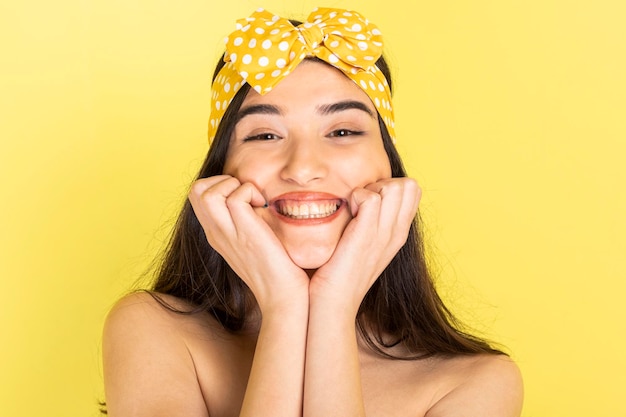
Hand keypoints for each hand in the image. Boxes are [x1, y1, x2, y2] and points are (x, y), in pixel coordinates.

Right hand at [188, 175, 308, 312]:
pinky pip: (236, 197)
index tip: (243, 195)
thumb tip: (253, 200)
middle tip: (246, 194)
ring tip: (254, 200)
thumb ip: (244, 222)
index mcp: (216, 233)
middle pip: (195, 190)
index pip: (198, 195)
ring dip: (234, 185)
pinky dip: (251, 193)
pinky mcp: (245, 233)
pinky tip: (264, 208)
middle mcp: (216, 233)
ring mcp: (228, 233)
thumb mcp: (250, 242)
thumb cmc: (275, 269)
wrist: (281, 296)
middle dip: (222, 179)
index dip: (219, 183)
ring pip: (206, 192)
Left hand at [310, 177, 420, 313]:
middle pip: (409, 185)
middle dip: (382, 182)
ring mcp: (383, 235)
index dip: (389, 185)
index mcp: (398, 234)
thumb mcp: (363, 246)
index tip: (367, 200)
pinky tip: (345, 211)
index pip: (412, 191)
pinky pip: (371, 199)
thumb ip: (369, 223)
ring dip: (369, 188)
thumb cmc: (339, 273)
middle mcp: (396, 233)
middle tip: (360, 201)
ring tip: (353, 207)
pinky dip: (356, 196)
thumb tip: (362, 200)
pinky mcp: (365, 237)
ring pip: (394, 187)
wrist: (333, 304)